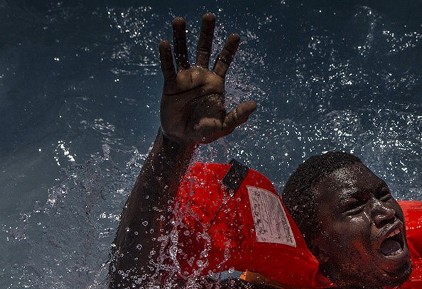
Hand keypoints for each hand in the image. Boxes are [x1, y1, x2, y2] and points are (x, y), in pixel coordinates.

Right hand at [158, 13, 256, 145]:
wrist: (181, 137)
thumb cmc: (204, 131)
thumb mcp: (224, 126)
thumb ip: (238, 116)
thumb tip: (254, 104)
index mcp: (215, 83)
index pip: (224, 61)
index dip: (229, 49)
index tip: (236, 35)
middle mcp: (201, 76)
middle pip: (204, 49)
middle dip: (207, 33)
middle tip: (210, 16)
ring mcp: (185, 78)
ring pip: (183, 52)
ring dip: (182, 37)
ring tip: (179, 20)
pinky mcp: (170, 84)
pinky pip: (168, 67)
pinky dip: (166, 56)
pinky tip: (165, 43)